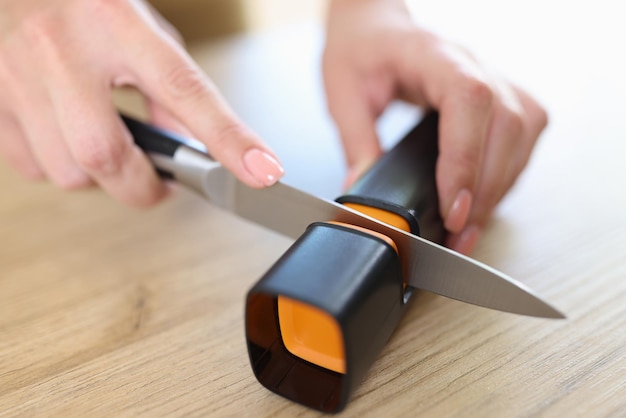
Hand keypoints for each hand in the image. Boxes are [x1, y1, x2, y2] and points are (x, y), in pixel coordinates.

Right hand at [0, 0, 283, 206]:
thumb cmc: (86, 4)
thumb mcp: (141, 28)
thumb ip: (169, 86)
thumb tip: (184, 147)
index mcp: (115, 22)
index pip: (184, 89)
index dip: (228, 138)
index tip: (262, 171)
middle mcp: (61, 47)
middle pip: (104, 154)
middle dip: (141, 187)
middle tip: (159, 186)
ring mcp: (16, 74)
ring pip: (67, 171)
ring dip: (100, 176)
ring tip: (109, 147)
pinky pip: (31, 167)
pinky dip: (59, 166)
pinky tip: (67, 137)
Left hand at [323, 0, 546, 253]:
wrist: (376, 29)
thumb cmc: (361, 50)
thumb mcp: (342, 92)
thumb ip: (355, 142)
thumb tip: (363, 193)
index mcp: (431, 54)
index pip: (469, 100)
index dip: (467, 158)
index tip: (453, 208)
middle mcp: (472, 62)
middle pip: (508, 124)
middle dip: (486, 190)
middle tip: (458, 235)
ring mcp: (494, 76)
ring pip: (524, 133)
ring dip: (500, 188)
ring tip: (469, 229)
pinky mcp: (502, 95)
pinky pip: (523, 136)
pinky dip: (508, 174)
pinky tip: (484, 199)